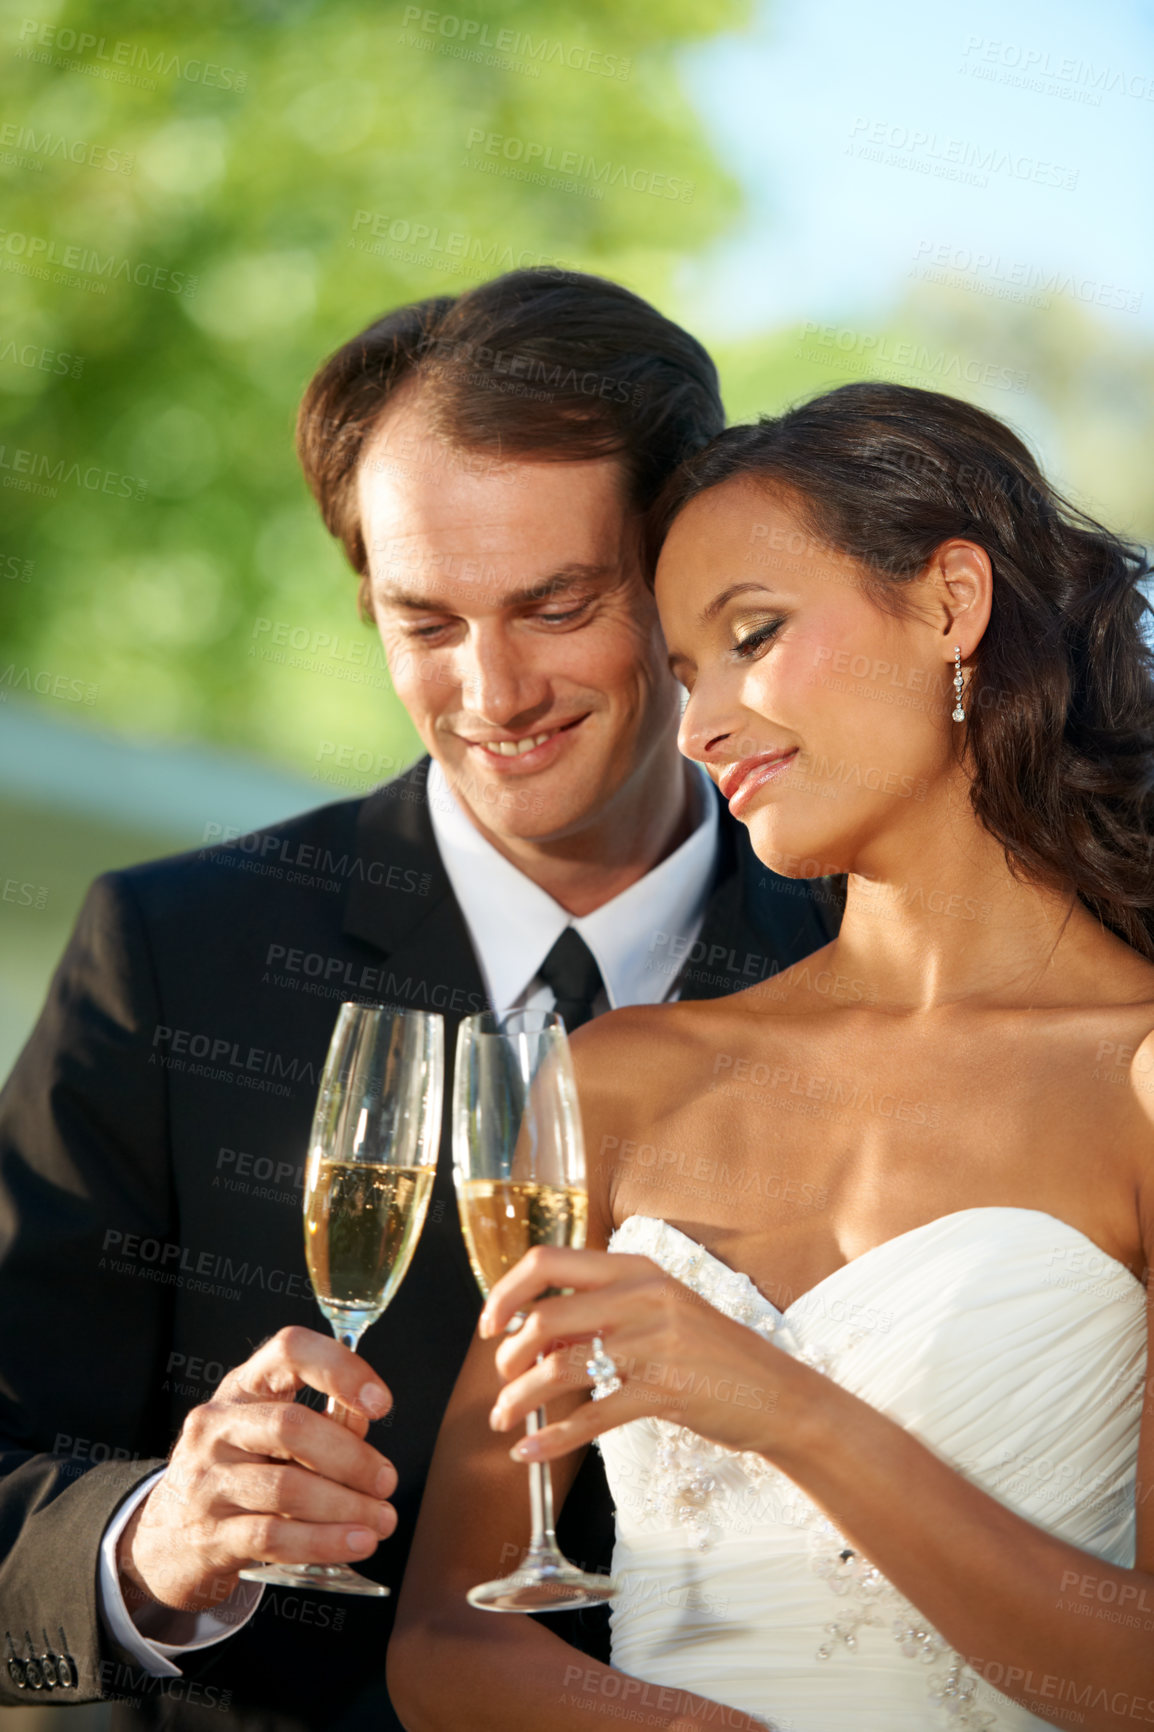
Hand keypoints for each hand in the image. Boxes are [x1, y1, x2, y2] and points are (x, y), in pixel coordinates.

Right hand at [117, 1327, 397, 1616]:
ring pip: (287, 1488)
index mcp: (242, 1388)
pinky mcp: (208, 1535)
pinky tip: (356, 1544)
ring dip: (346, 1507)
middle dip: (351, 1457)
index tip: (380, 1403)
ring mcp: (207, 1481)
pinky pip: (272, 1537)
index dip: (341, 1370)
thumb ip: (323, 1422)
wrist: (166, 1538)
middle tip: (387, 1482)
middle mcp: (217, 1426)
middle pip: (292, 1427)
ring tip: (381, 1521)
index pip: (289, 1350)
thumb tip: (364, 1418)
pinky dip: (324, 1541)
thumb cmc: (237, 1473)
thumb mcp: (271, 1436)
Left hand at [479, 1246, 800, 1464]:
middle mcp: (643, 1297)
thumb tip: (534, 1334)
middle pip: (545, 1317)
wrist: (776, 1393)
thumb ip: (601, 1314)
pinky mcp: (666, 1392)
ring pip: (561, 1368)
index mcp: (636, 1269)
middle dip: (509, 1356)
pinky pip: (591, 1416)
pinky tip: (530, 1453)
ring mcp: (656, 1344)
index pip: (549, 1260)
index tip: (489, 1326)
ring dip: (520, 1399)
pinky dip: (551, 1439)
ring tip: (505, 1421)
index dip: (506, 1292)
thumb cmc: (710, 1352)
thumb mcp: (658, 1312)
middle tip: (502, 1382)